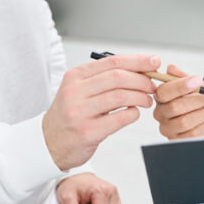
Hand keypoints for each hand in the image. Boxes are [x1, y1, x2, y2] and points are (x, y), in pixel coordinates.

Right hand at [43, 54, 158, 169]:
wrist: (49, 142)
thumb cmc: (70, 114)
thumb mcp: (78, 90)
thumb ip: (103, 79)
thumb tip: (139, 70)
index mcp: (75, 76)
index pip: (112, 62)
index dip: (137, 61)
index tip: (154, 62)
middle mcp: (75, 92)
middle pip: (118, 77)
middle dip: (142, 80)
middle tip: (152, 85)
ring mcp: (80, 112)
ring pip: (120, 96)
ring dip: (140, 97)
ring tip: (147, 100)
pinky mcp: (88, 132)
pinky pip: (120, 118)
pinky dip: (133, 113)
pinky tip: (134, 113)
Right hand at [153, 65, 203, 138]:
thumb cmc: (199, 102)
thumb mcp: (195, 85)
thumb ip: (183, 76)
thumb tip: (171, 68)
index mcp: (161, 98)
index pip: (164, 91)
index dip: (181, 86)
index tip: (196, 81)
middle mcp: (161, 113)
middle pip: (174, 107)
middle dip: (195, 101)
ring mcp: (168, 128)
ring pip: (183, 121)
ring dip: (201, 113)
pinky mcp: (178, 140)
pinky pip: (191, 134)